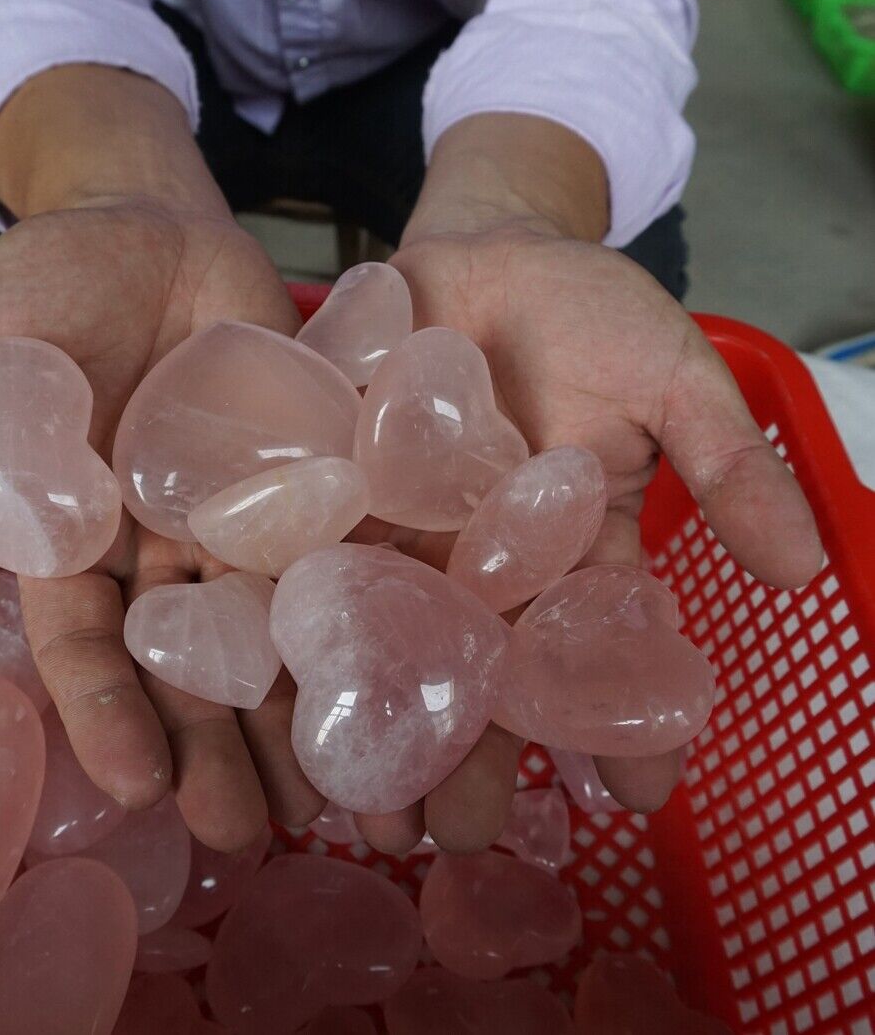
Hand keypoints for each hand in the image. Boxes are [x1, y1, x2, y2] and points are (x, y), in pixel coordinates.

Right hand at [0, 196, 327, 850]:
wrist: (148, 231)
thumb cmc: (42, 289)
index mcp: (79, 536)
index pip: (91, 645)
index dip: (112, 714)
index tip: (140, 788)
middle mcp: (163, 544)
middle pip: (192, 660)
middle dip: (215, 744)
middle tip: (248, 831)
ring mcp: (243, 510)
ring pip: (271, 622)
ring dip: (295, 705)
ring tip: (331, 794)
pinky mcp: (311, 466)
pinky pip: (341, 537)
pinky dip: (364, 599)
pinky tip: (395, 666)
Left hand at [365, 114, 822, 845]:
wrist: (481, 246)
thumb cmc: (586, 311)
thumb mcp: (670, 377)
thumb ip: (725, 462)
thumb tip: (803, 569)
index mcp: (563, 550)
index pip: (596, 649)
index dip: (622, 720)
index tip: (635, 798)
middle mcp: (476, 560)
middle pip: (477, 669)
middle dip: (475, 754)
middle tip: (463, 839)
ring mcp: (398, 532)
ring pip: (387, 640)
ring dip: (378, 722)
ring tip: (367, 815)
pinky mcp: (328, 492)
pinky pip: (306, 562)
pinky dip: (292, 625)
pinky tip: (282, 698)